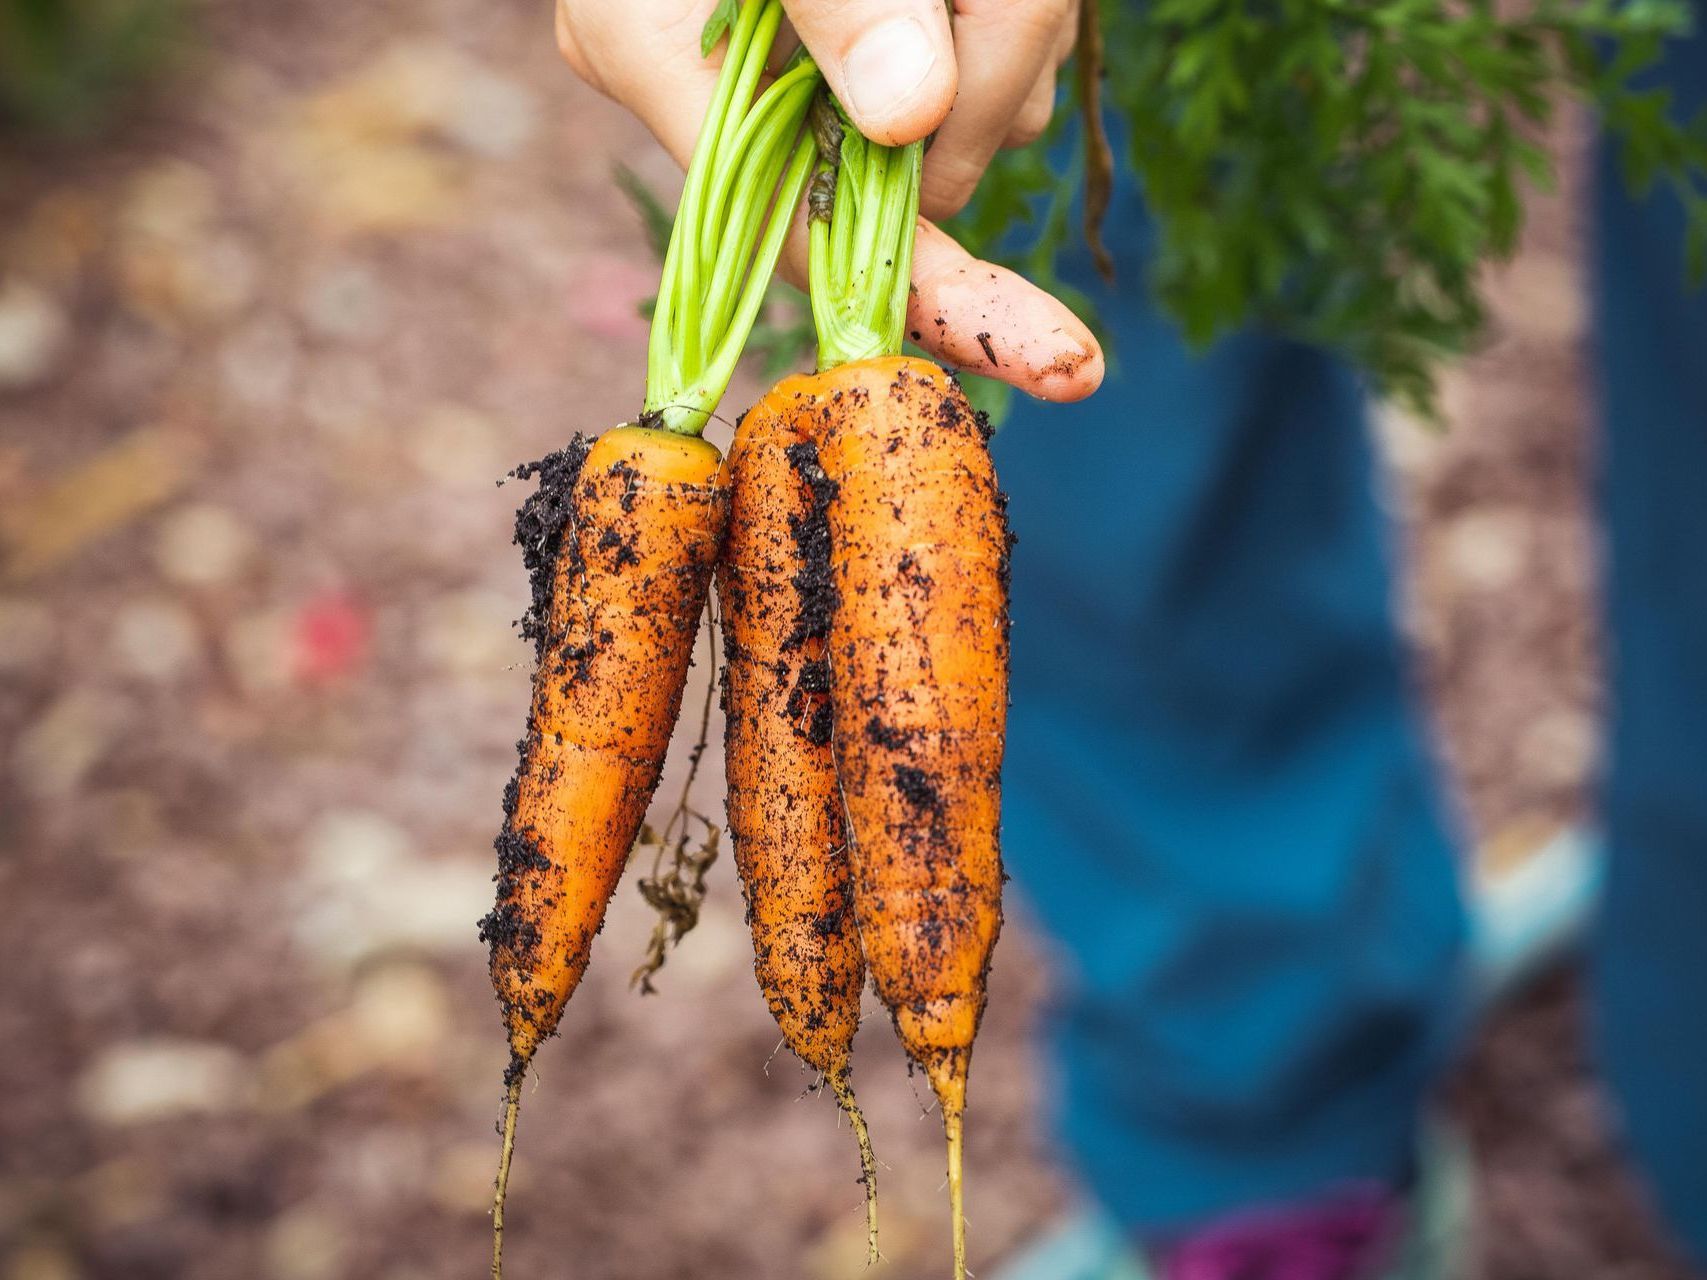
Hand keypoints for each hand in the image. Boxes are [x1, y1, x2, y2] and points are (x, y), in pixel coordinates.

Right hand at [556, 0, 1102, 401]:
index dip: (939, 299)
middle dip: (992, 79)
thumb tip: (910, 119)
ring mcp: (807, 67)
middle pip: (917, 173)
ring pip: (976, 114)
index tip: (1058, 359)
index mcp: (653, 55)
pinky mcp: (876, 39)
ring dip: (1015, 26)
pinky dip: (1014, 14)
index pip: (808, 238)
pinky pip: (992, 64)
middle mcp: (727, 85)